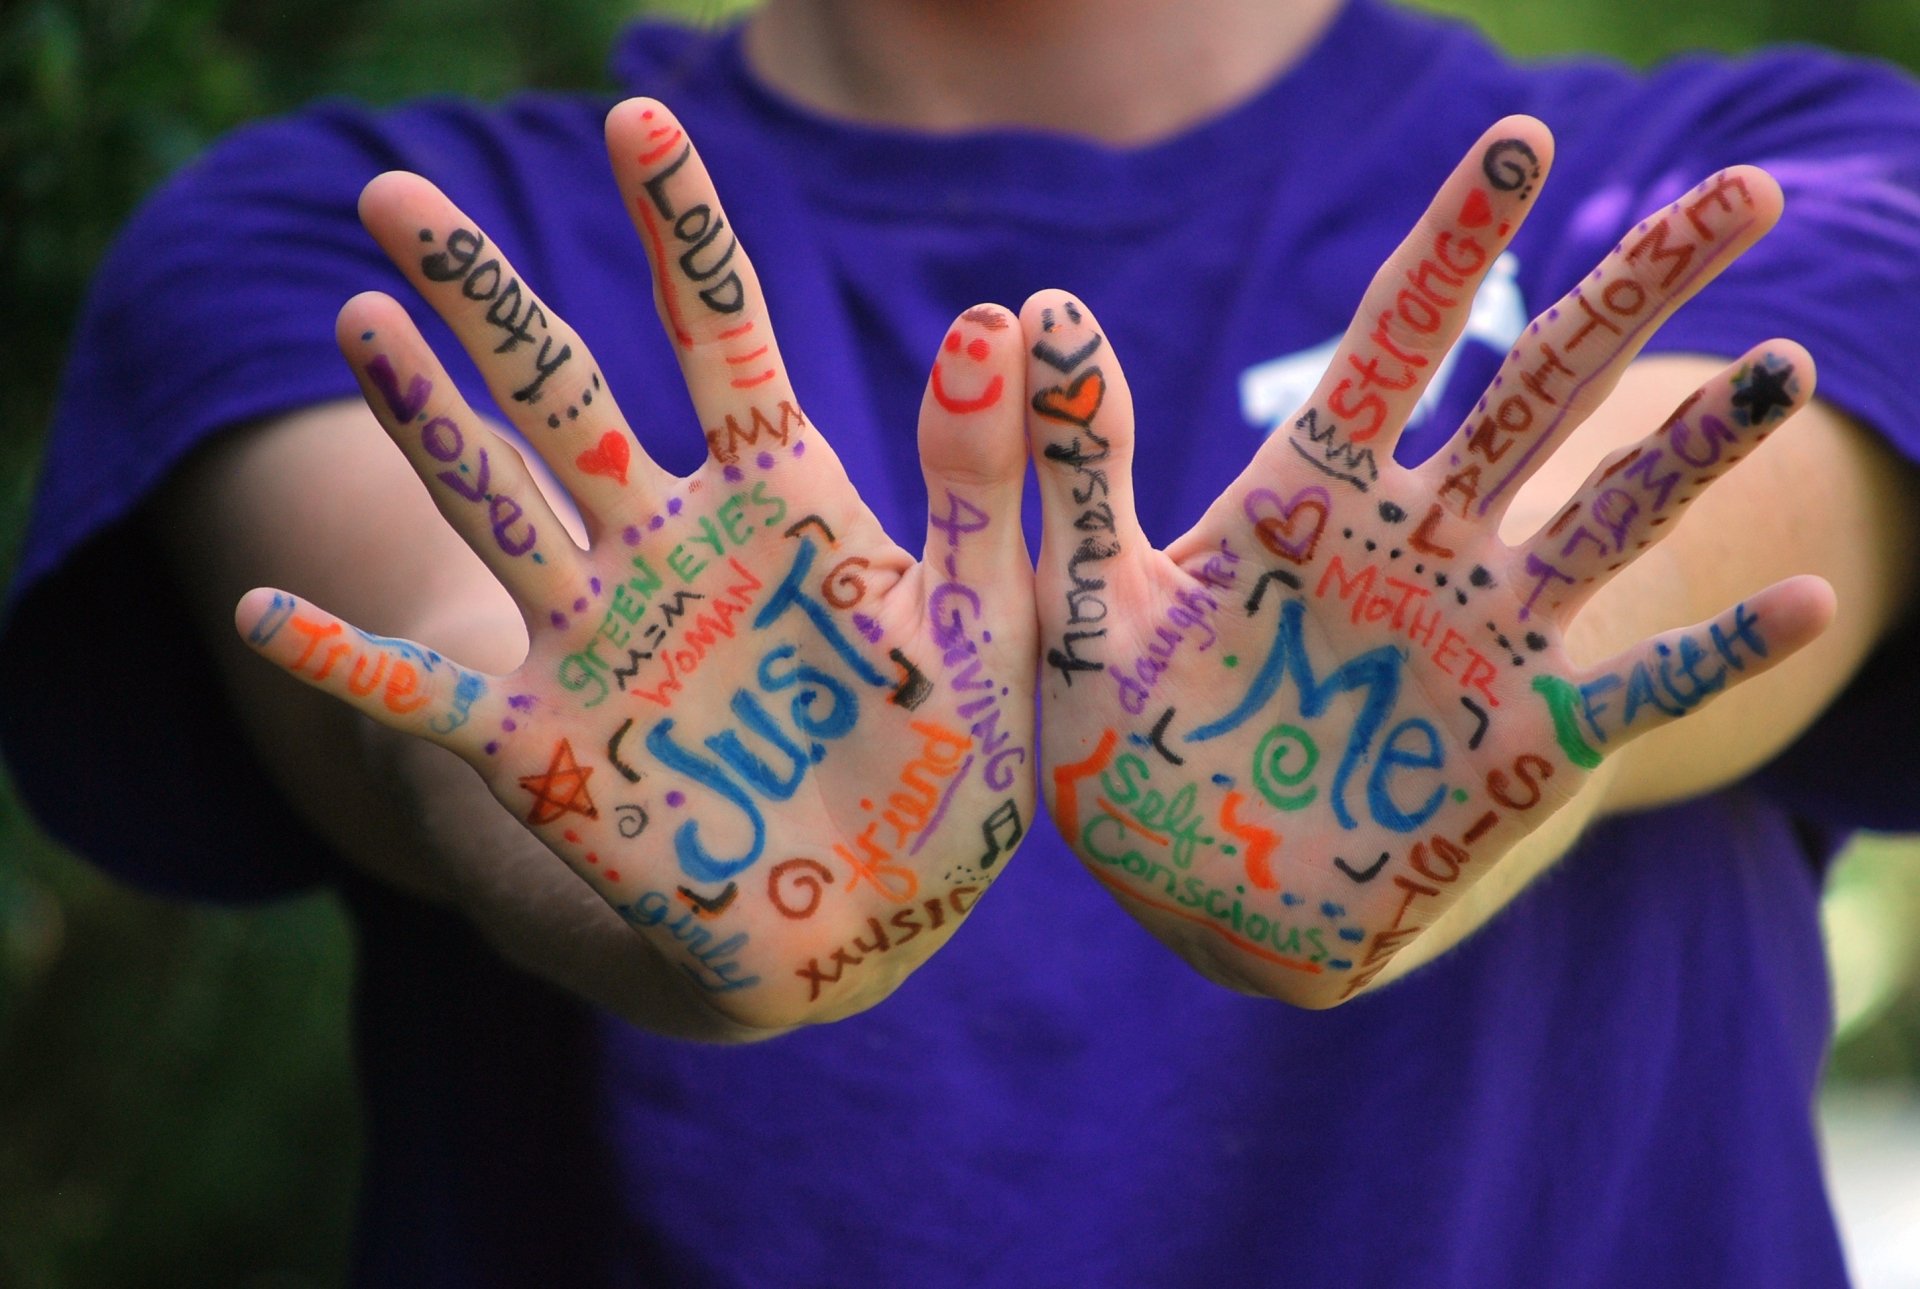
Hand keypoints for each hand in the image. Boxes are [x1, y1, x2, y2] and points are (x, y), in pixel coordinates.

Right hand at [235, 100, 1035, 1028]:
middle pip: (560, 393)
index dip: (680, 230)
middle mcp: (666, 545)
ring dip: (421, 419)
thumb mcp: (985, 621)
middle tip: (398, 192)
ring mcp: (595, 638)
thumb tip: (997, 316)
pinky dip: (349, 666)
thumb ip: (980, 482)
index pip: (719, 336)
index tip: (638, 114)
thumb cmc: (944, 765)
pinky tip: (265, 619)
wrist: (870, 918)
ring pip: (490, 502)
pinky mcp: (545, 747)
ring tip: (357, 316)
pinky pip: (426, 698)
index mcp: (779, 502)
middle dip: (485, 297)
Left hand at [1024, 117, 1832, 1006]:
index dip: (1455, 245)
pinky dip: (1717, 655)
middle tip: (1739, 191)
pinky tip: (1807, 605)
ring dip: (1698, 446)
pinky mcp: (1524, 741)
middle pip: (1540, 392)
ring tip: (1786, 362)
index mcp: (1313, 498)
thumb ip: (1078, 466)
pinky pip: (1638, 691)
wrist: (1195, 888)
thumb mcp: (1088, 601)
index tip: (1519, 140)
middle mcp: (1418, 544)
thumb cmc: (1133, 742)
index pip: (1395, 343)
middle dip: (1634, 292)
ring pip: (1609, 515)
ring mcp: (1483, 634)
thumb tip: (1036, 304)